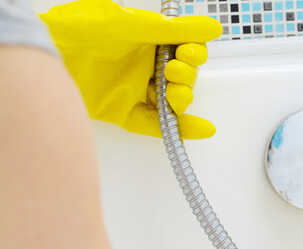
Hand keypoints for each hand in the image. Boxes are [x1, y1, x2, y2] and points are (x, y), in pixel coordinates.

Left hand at [40, 0, 221, 138]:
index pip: (184, 50)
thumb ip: (177, 29)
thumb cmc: (82, 30)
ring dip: (182, 98)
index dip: (194, 54)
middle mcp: (143, 66)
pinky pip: (155, 124)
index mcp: (148, 41)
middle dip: (187, 76)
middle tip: (174, 71)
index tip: (189, 53)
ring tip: (174, 92)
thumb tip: (213, 28)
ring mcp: (134, 90)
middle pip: (182, 78)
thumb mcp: (135, 24)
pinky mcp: (123, 112)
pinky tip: (199, 128)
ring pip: (172, 101)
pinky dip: (178, 129)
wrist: (49, 52)